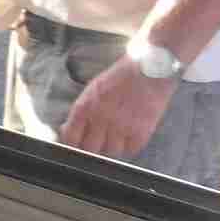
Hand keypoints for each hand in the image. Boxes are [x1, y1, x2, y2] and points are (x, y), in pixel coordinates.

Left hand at [58, 56, 177, 161]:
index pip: (71, 137)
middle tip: (96, 142)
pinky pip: (130, 150)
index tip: (76, 144)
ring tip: (115, 136)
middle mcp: (101, 118)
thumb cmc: (122, 76)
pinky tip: (129, 136)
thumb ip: (82, 110)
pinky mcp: (141, 132)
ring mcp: (121, 127)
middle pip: (89, 148)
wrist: (151, 68)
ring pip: (110, 151)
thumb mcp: (93, 89)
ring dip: (111, 147)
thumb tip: (68, 128)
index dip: (72, 143)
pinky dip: (129, 146)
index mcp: (85, 106)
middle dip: (91, 147)